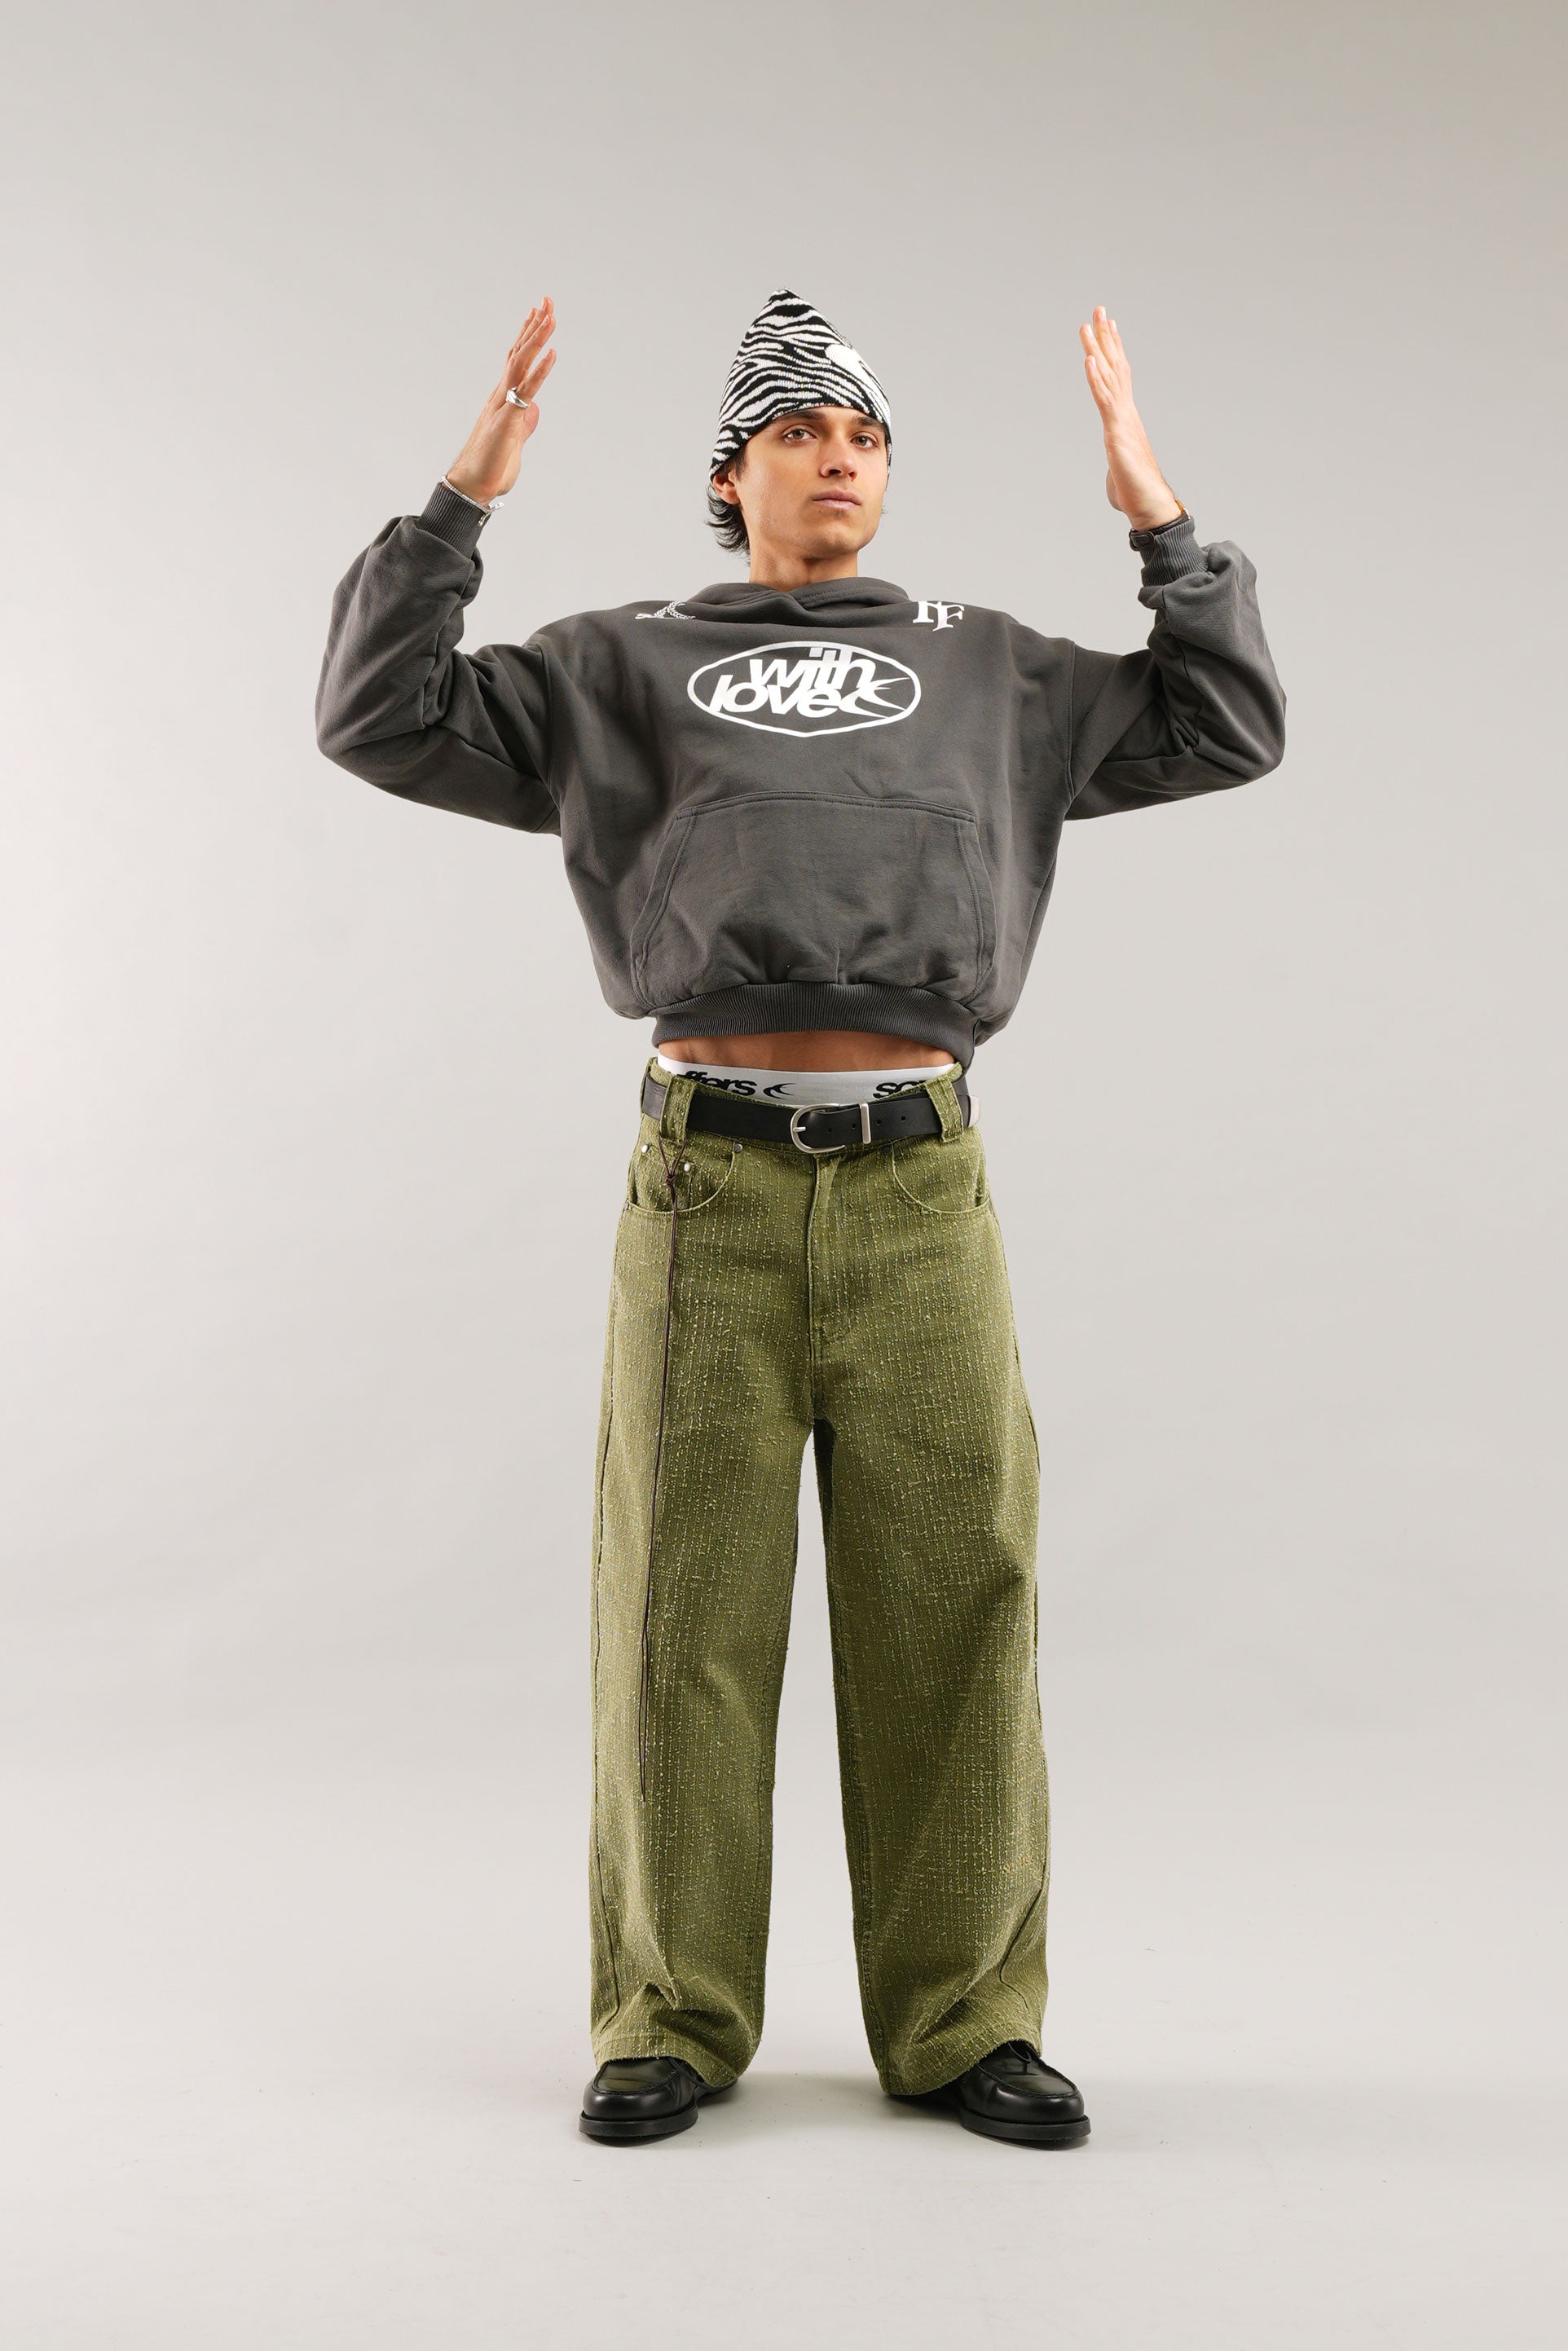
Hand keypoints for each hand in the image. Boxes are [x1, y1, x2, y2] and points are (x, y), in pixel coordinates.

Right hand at [444, 297, 557, 505]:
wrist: (472, 487)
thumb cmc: (490, 467)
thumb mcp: (514, 441)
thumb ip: (524, 423)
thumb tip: (535, 410)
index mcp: (503, 399)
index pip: (516, 359)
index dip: (527, 335)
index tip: (538, 313)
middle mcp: (501, 395)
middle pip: (519, 352)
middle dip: (534, 326)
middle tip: (548, 300)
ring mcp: (503, 406)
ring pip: (521, 363)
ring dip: (537, 338)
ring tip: (551, 315)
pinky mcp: (508, 421)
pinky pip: (527, 391)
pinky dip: (541, 371)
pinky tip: (553, 353)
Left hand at [1079, 306, 1182, 531]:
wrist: (1149, 505)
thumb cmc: (1135, 493)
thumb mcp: (1119, 471)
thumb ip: (1116, 463)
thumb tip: (1117, 473)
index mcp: (1124, 418)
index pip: (1118, 377)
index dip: (1113, 351)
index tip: (1108, 327)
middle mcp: (1125, 413)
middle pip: (1115, 367)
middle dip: (1106, 337)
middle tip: (1099, 309)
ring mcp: (1122, 420)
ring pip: (1109, 377)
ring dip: (1098, 349)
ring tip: (1088, 324)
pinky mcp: (1117, 432)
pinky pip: (1105, 400)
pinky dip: (1096, 379)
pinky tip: (1089, 359)